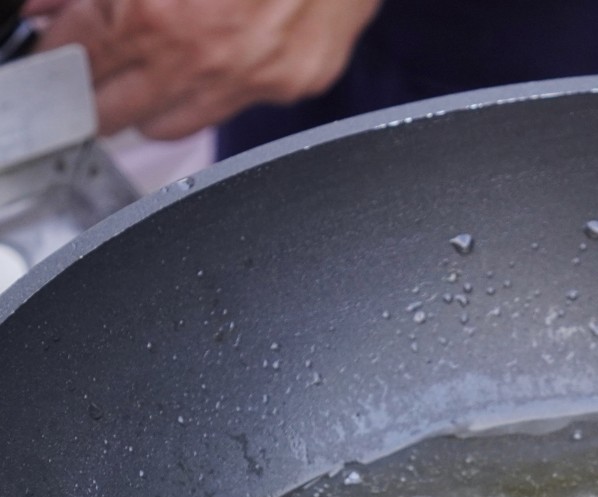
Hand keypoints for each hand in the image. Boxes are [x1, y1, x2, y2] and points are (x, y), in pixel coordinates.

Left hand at [29, 0, 380, 138]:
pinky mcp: (289, 86)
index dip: (54, 56)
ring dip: (148, 105)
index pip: (75, 57)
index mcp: (153, 12)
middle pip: (113, 112)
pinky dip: (213, 89)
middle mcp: (200, 56)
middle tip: (84, 82)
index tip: (50, 59)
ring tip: (147, 73)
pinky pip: (231, 106)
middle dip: (90, 97)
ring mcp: (248, 79)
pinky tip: (215, 58)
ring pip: (169, 126)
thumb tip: (49, 7)